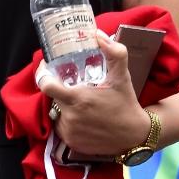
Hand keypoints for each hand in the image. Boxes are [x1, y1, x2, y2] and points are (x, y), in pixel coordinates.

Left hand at [37, 30, 147, 156]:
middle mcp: (70, 117)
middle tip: (73, 85)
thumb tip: (99, 35)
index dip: (43, 74)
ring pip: (57, 113)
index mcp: (78, 99)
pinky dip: (69, 121)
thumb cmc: (126, 103)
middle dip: (60, 89)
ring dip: (64, 106)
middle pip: (52, 98)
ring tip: (81, 102)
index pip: (46, 85)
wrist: (135, 135)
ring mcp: (69, 132)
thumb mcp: (122, 76)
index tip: (47, 68)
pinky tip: (83, 118)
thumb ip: (114, 53)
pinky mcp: (71, 143)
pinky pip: (62, 128)